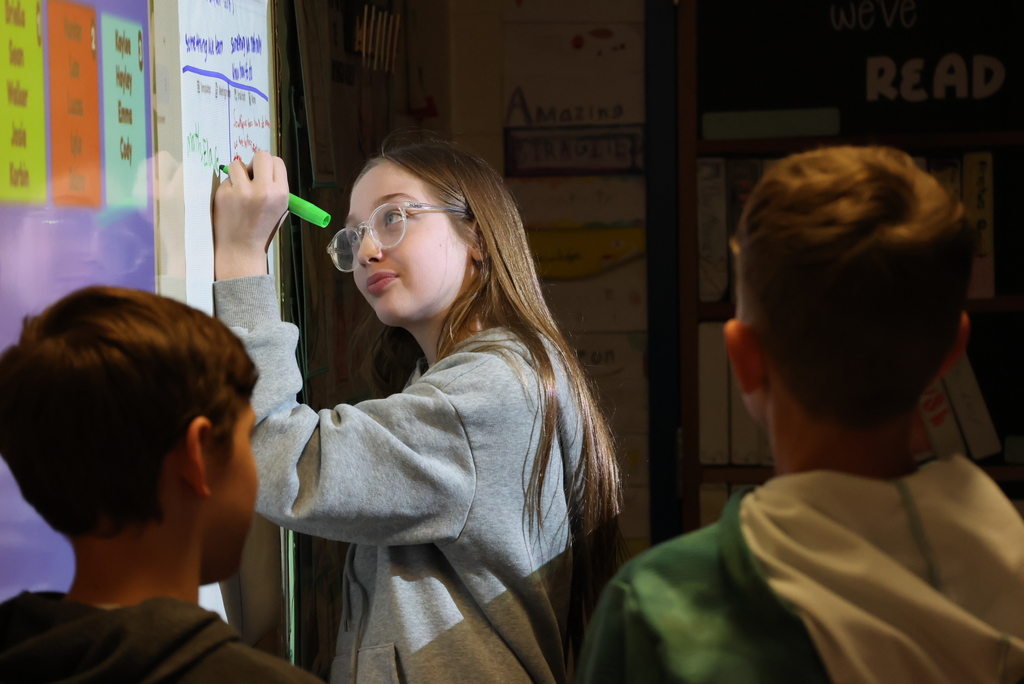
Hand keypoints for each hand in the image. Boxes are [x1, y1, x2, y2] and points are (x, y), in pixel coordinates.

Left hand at [213, 150, 288, 279]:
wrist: (241, 249)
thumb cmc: (261, 230)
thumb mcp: (280, 210)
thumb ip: (274, 187)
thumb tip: (263, 167)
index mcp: (281, 194)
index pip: (277, 162)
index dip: (269, 166)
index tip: (263, 175)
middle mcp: (264, 190)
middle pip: (261, 156)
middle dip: (255, 163)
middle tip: (251, 175)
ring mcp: (242, 192)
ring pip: (238, 164)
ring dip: (238, 173)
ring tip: (239, 190)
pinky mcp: (224, 194)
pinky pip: (226, 179)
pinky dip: (228, 187)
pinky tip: (231, 202)